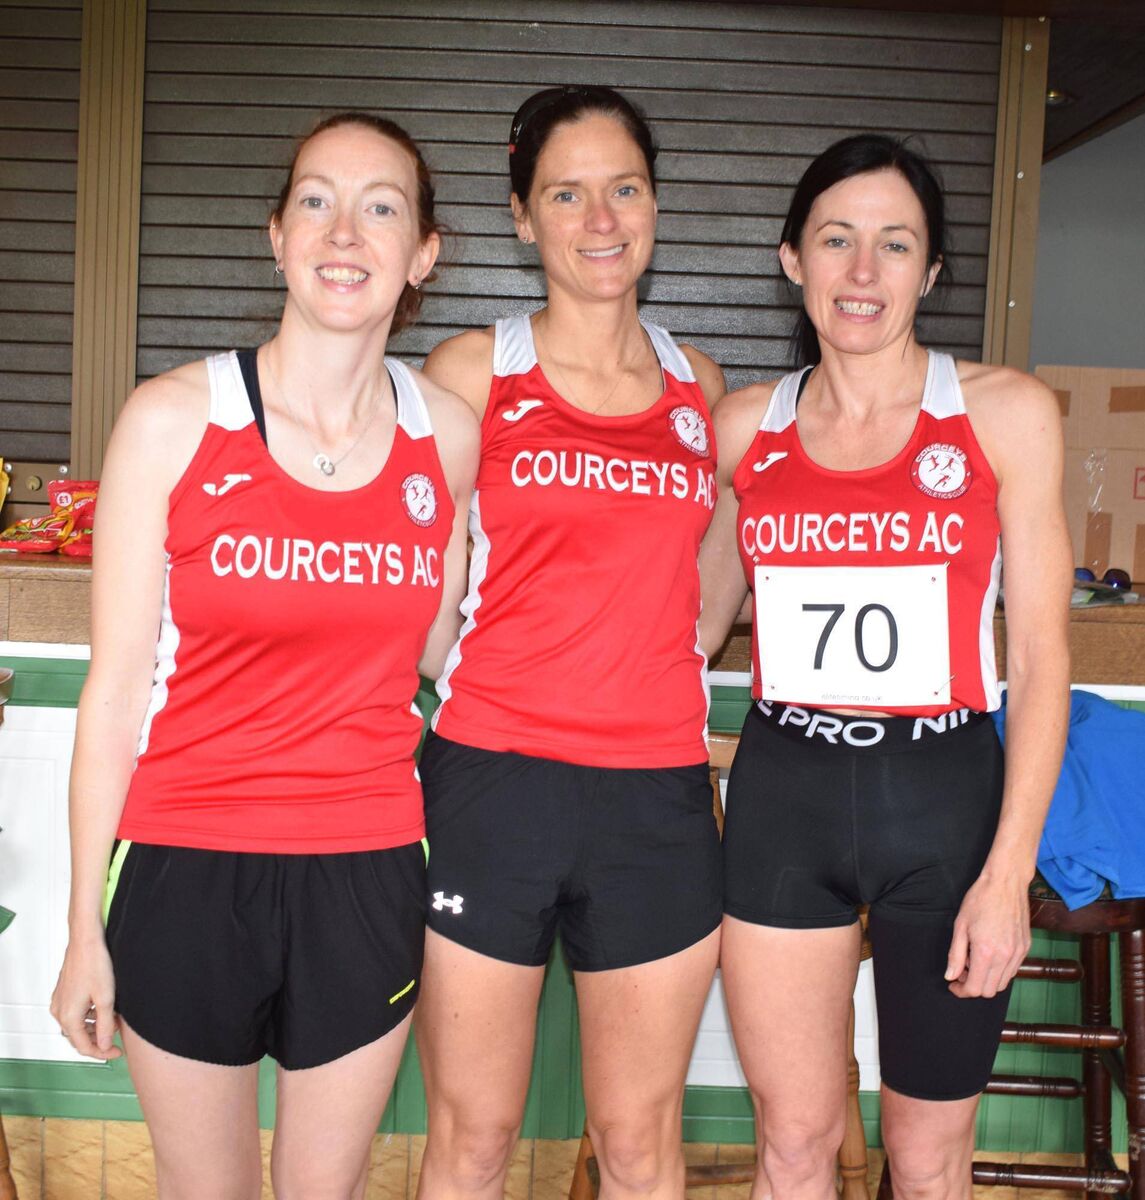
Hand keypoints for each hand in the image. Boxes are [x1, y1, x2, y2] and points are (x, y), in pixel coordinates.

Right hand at [50, 936, 121, 1059]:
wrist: (86, 941)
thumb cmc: (95, 964)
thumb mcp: (106, 999)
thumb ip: (106, 1025)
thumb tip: (106, 1045)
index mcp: (69, 1017)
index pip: (84, 1047)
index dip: (102, 1053)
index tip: (116, 1052)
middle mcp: (60, 1012)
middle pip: (78, 1037)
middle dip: (98, 1040)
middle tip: (116, 1039)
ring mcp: (60, 1002)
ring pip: (76, 1025)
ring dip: (94, 1027)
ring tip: (113, 1021)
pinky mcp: (63, 993)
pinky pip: (75, 1013)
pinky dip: (88, 1016)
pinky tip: (103, 1009)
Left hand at [944, 869, 1029, 998]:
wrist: (1005, 883)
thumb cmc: (980, 900)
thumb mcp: (960, 926)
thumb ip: (955, 955)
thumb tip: (951, 976)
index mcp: (986, 952)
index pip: (975, 988)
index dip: (962, 991)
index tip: (953, 984)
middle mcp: (1005, 957)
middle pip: (990, 991)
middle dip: (973, 986)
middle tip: (962, 970)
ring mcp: (1018, 954)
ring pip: (1003, 983)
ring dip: (987, 979)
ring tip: (975, 960)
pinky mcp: (1026, 948)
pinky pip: (1012, 971)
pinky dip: (999, 971)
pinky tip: (989, 954)